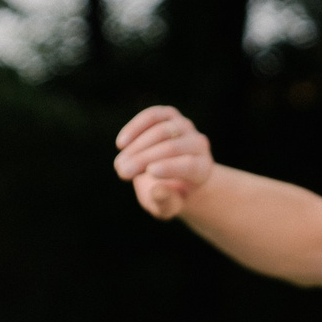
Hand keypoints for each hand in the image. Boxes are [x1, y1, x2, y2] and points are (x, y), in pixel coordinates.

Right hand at [113, 105, 213, 220]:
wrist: (170, 176)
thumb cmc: (169, 195)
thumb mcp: (167, 207)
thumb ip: (165, 202)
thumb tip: (157, 190)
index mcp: (202, 168)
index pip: (189, 165)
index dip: (170, 167)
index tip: (150, 172)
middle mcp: (198, 144)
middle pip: (172, 147)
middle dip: (144, 159)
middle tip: (122, 172)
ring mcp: (184, 127)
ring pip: (161, 130)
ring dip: (136, 147)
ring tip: (119, 164)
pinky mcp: (169, 115)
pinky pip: (153, 116)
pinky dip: (135, 128)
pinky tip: (121, 144)